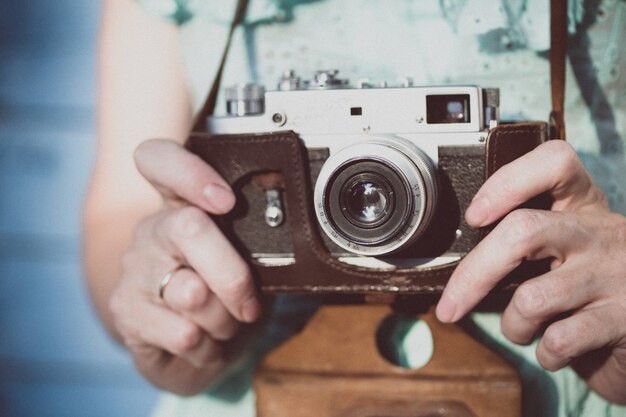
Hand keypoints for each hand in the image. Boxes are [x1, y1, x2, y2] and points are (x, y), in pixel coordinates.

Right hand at [108, 139, 260, 394]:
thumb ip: (256, 246)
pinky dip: (209, 348)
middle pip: (189, 227)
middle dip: (233, 275)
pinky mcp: (126, 311)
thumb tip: (281, 245)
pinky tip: (204, 345)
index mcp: (183, 206)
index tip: (226, 201)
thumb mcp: (250, 265)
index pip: (160, 159)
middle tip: (249, 305)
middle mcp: (153, 229)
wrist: (196, 351)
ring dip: (224, 320)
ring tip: (223, 324)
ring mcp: (134, 268)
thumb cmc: (227, 298)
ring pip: (192, 292)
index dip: (190, 172)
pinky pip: (183, 333)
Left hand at [436, 140, 625, 403]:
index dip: (507, 181)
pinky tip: (553, 350)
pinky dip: (543, 354)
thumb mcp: (565, 248)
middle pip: (522, 231)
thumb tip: (457, 263)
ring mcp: (615, 275)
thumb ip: (524, 242)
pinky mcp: (623, 319)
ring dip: (513, 326)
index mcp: (582, 206)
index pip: (555, 162)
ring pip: (532, 297)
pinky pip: (558, 340)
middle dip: (473, 275)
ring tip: (524, 329)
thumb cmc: (589, 286)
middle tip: (450, 306)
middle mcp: (600, 232)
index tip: (475, 215)